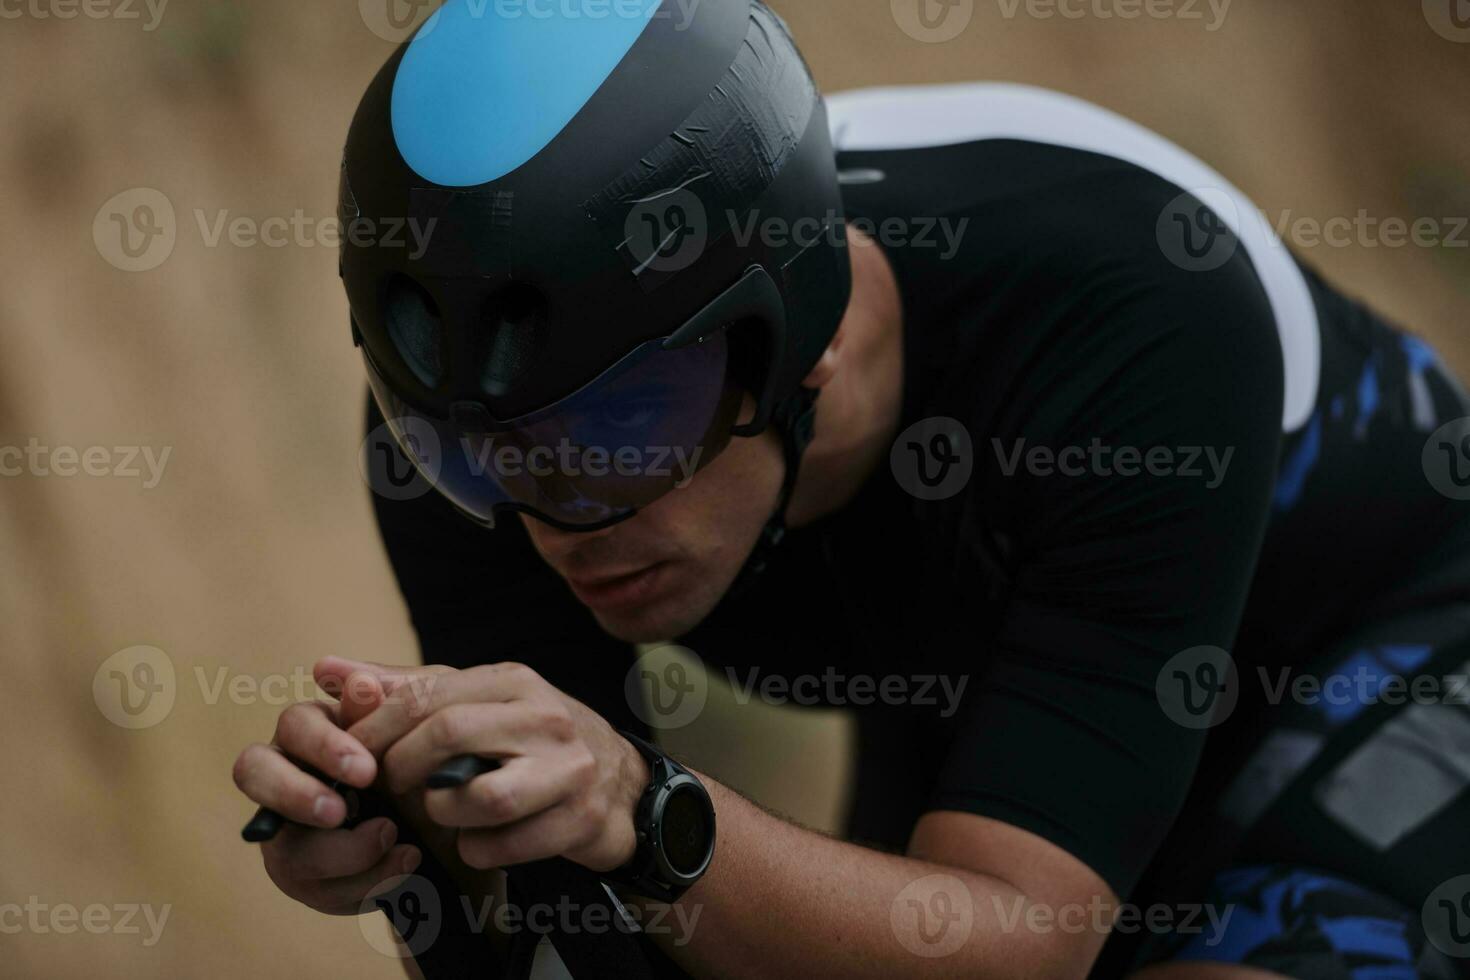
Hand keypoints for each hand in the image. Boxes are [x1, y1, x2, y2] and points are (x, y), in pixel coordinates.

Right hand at [232, 670, 422, 914]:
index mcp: (316, 729)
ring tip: (393, 836)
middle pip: (251, 771)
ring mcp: (290, 831)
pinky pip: (320, 889)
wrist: (463, 818)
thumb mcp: (425, 722)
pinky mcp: (308, 878)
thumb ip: (384, 695)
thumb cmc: (434, 755)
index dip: (323, 747)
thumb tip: (329, 667)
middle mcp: (289, 774)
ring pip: (286, 848)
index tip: (367, 770)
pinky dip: (368, 879)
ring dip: (343, 850)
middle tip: (342, 809)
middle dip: (295, 793)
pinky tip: (408, 859)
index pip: (294, 724)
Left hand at [316, 657, 650, 874]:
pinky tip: (476, 840)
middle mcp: (544, 716)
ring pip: (479, 796)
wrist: (622, 785)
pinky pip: (504, 844)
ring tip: (440, 811)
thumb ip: (404, 688)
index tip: (352, 756)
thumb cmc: (532, 740)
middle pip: (448, 734)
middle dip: (403, 767)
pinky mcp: (579, 819)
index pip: (428, 693)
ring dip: (443, 812)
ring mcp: (568, 768)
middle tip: (389, 786)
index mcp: (512, 681)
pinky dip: (477, 849)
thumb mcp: (476, 702)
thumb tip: (328, 670)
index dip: (377, 728)